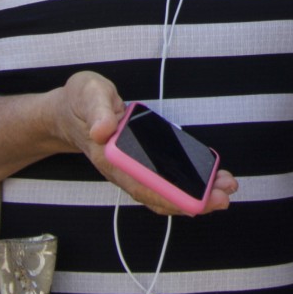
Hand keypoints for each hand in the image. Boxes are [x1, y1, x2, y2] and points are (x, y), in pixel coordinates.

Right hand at [52, 71, 237, 214]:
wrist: (68, 111)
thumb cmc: (81, 101)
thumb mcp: (88, 93)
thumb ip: (96, 109)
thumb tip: (103, 129)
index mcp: (109, 156)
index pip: (141, 183)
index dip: (169, 194)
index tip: (196, 200)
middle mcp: (121, 170)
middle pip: (157, 194)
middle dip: (192, 200)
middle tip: (223, 197)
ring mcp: (130, 171)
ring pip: (162, 192)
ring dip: (193, 196)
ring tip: (223, 190)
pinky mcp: (139, 165)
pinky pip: (162, 183)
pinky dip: (185, 186)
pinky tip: (206, 184)